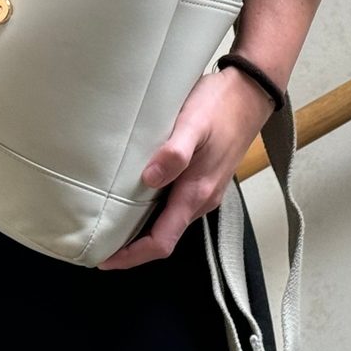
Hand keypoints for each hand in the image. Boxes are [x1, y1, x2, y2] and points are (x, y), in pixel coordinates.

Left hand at [97, 65, 276, 270]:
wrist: (252, 92)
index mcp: (196, 192)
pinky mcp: (206, 178)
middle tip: (98, 240)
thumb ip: (174, 153)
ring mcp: (206, 190)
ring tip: (111, 220)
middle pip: (164, 236)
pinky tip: (137, 195)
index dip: (132, 255)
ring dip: (143, 228)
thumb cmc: (220, 105)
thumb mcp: (193, 123)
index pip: (162, 241)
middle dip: (132, 246)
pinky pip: (177, 205)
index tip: (104, 259)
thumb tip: (149, 178)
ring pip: (170, 221)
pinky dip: (154, 210)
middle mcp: (202, 199)